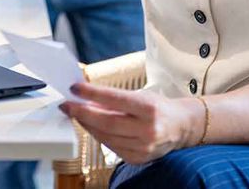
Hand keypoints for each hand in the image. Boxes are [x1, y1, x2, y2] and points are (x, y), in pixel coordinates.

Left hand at [59, 82, 203, 164]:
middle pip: (107, 122)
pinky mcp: (139, 158)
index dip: (92, 93)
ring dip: (87, 125)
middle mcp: (148, 129)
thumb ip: (114, 98)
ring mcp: (143, 147)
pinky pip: (111, 147)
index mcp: (149, 108)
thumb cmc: (158, 107)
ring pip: (106, 136)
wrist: (181, 127)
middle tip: (67, 105)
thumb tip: (87, 97)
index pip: (114, 99)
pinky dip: (99, 136)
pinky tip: (92, 127)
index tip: (75, 88)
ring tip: (76, 114)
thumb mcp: (139, 95)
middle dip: (82, 113)